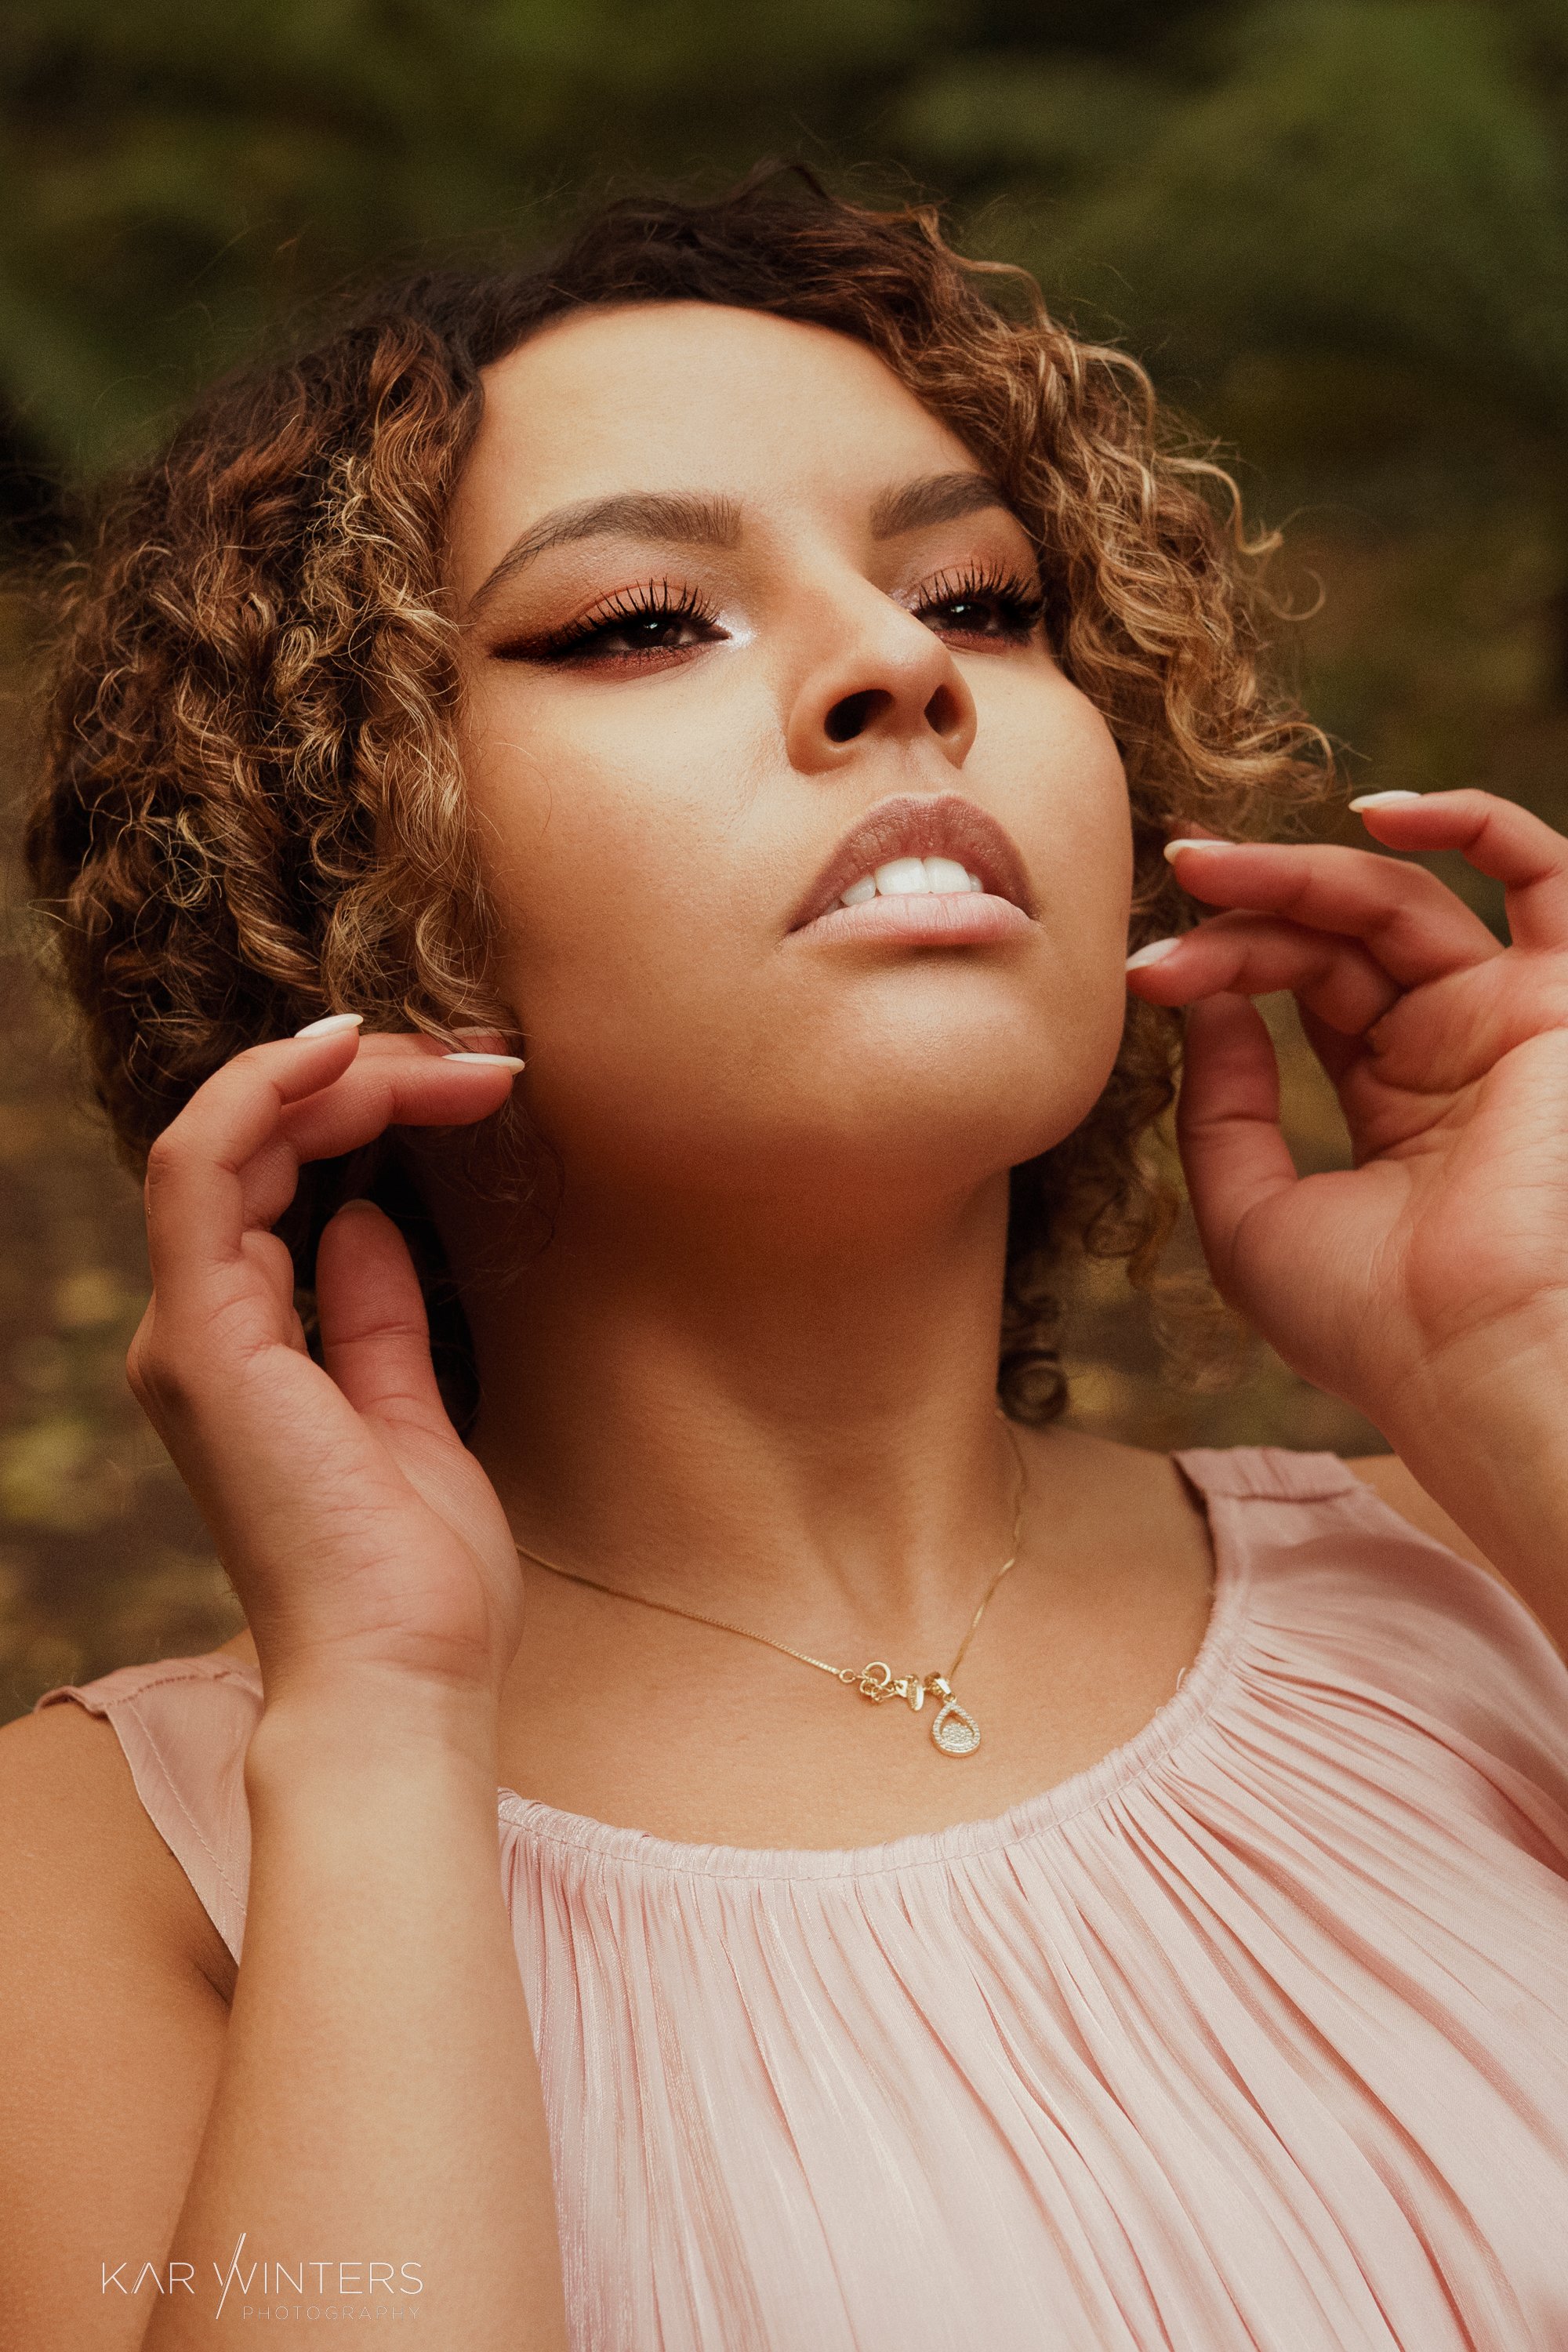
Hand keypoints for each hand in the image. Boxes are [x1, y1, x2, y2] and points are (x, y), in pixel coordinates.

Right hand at [128, 1022, 528, 1716]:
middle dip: (362, 1076)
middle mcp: (199, 1334)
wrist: (402, 1684)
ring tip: (443, 1055)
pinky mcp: (205, 1342)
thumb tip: (363, 1220)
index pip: (270, 1179)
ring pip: (221, 1137)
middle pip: (251, 1144)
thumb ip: (376, 1317)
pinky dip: (268, 1097)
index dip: (360, 1107)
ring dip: (334, 1074)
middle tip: (475, 1054)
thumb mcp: (414, 1415)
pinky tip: (349, 1059)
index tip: (471, 1081)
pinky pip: (203, 1171)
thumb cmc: (418, 1580)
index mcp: (245, 1353)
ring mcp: (192, 1335)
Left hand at [1124, 789, 1567, 1451]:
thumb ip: (1221, 1109)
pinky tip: (1376, 817)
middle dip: (1247, 907)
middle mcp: (1456, 1050)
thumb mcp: (1248, 1215)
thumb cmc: (1366, 1321)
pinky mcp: (1565, 1005)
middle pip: (1338, 934)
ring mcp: (1509, 1021)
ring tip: (1212, 867)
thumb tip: (1208, 1004)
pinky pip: (1544, 876)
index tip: (1141, 972)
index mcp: (1396, 1100)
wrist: (1470, 1361)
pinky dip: (1473, 824)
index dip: (1221, 960)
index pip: (1302, 984)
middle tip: (1174, 878)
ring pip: (1401, 899)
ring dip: (1304, 871)